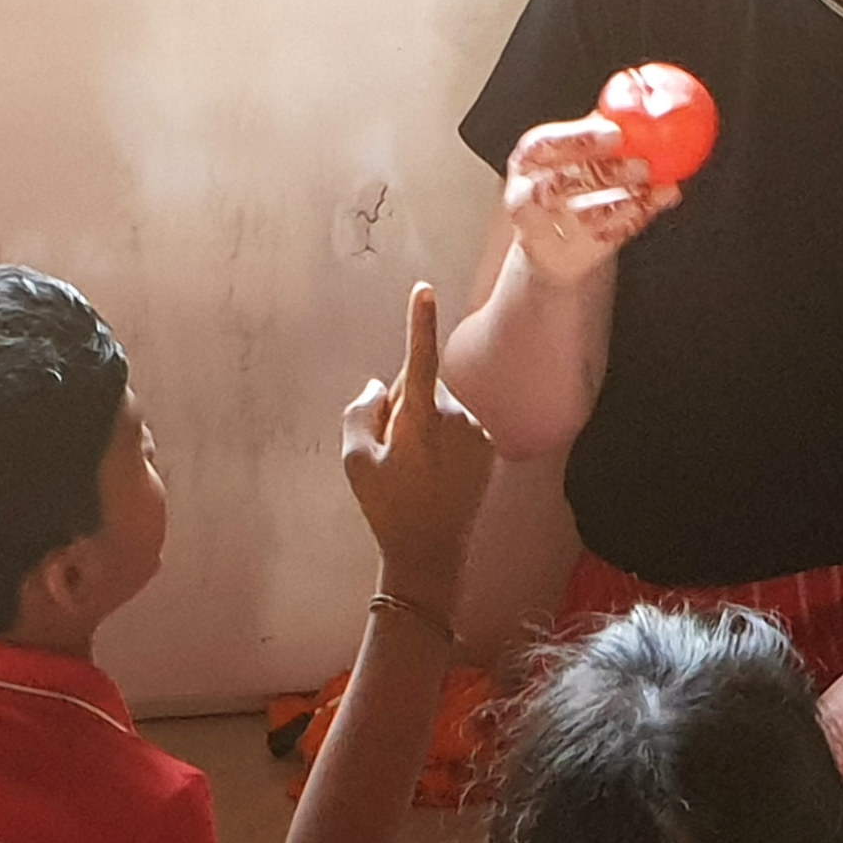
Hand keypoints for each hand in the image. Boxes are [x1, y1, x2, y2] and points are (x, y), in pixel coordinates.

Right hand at [344, 284, 495, 606]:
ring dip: (422, 424)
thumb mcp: (355, 461)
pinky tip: (433, 474)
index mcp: (422, 417)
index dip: (420, 322)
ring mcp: (476, 432)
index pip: (419, 358)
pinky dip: (441, 438)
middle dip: (402, 406)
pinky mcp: (487, 446)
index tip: (424, 290)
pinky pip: (456, 425)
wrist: (431, 552)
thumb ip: (359, 412)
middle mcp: (456, 417)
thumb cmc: (387, 507)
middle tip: (391, 455)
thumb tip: (378, 385)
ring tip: (413, 470)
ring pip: (438, 407)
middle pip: (419, 387)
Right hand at [500, 116, 677, 287]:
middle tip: (643, 164)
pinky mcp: (567, 252)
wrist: (554, 244)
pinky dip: (632, 219)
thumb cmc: (568, 184)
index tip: (616, 133)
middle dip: (608, 172)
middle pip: (564, 181)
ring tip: (656, 187)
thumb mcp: (579, 152)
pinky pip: (602, 236)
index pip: (549, 143)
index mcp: (531, 155)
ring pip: (585, 213)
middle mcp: (529, 189)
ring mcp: (544, 226)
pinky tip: (652, 204)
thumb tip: (636, 101)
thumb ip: (603, 132)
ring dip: (626, 199)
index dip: (582, 137)